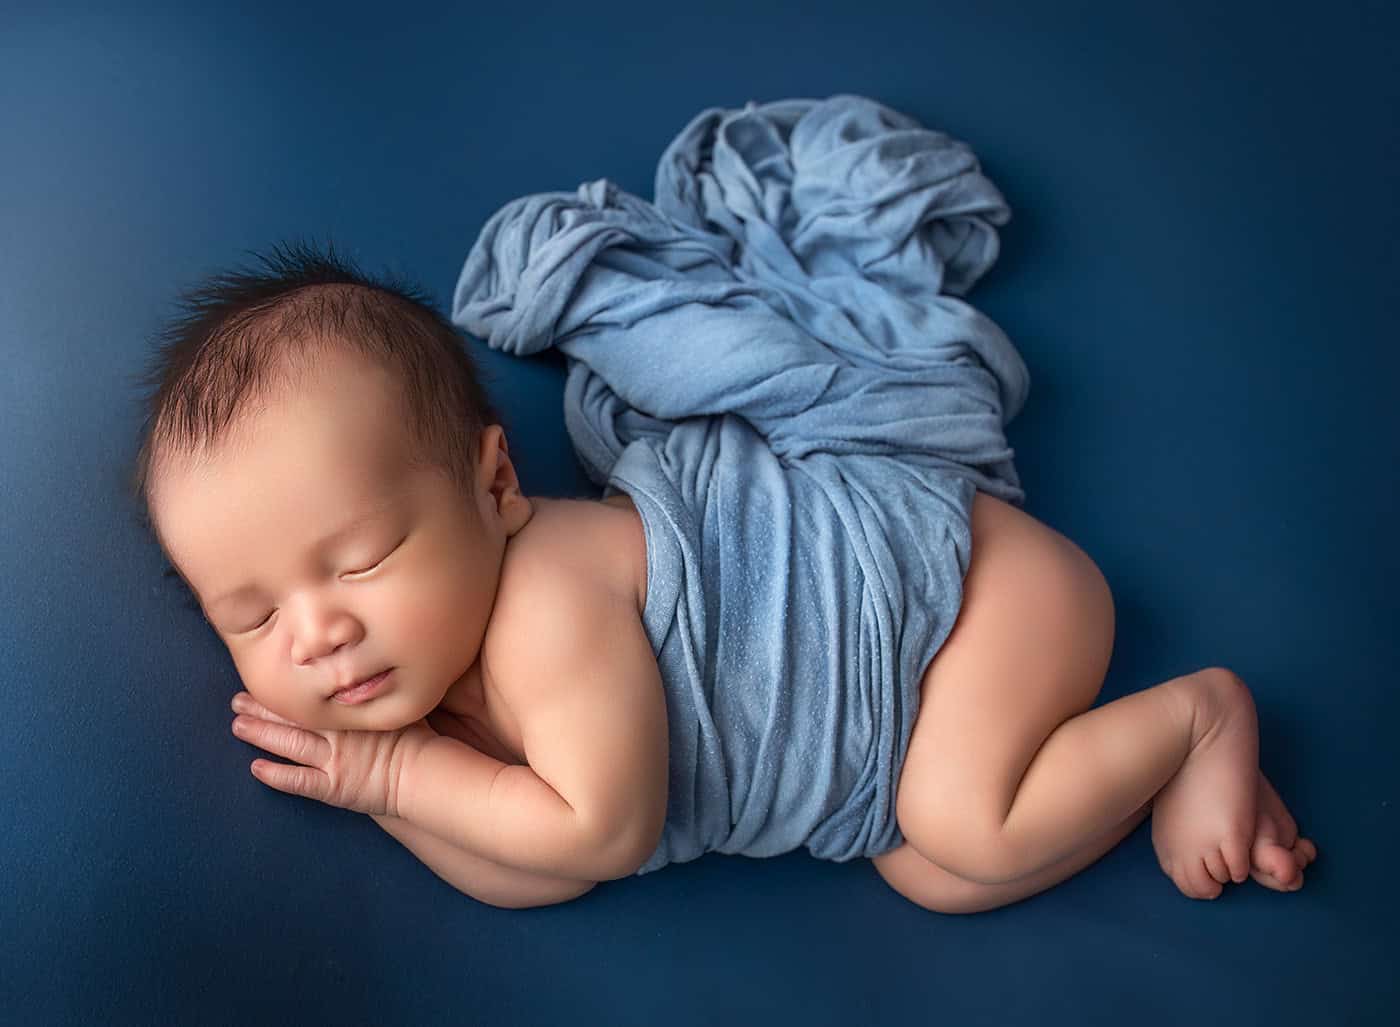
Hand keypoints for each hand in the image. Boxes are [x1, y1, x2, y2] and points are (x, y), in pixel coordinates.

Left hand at [229, 692, 434, 816]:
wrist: (424, 771)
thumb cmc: (417, 736)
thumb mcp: (397, 702)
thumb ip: (377, 687)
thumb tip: (365, 662)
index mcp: (349, 710)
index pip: (310, 695)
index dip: (285, 688)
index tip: (266, 676)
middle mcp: (335, 732)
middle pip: (291, 717)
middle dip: (262, 708)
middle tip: (237, 699)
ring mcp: (332, 760)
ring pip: (288, 744)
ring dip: (261, 734)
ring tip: (238, 725)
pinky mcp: (332, 787)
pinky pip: (298, 781)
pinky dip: (276, 775)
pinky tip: (255, 769)